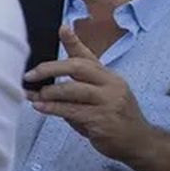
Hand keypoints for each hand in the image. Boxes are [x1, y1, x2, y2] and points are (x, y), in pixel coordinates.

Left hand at [25, 25, 155, 161]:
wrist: (139, 141)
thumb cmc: (113, 118)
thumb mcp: (99, 97)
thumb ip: (77, 88)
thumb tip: (43, 85)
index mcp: (108, 76)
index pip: (88, 56)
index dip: (74, 41)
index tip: (62, 28)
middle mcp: (110, 84)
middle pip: (78, 67)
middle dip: (50, 68)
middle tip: (30, 74)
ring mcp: (108, 101)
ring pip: (73, 89)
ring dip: (50, 92)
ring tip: (34, 94)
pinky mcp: (102, 119)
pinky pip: (72, 111)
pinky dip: (53, 108)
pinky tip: (40, 107)